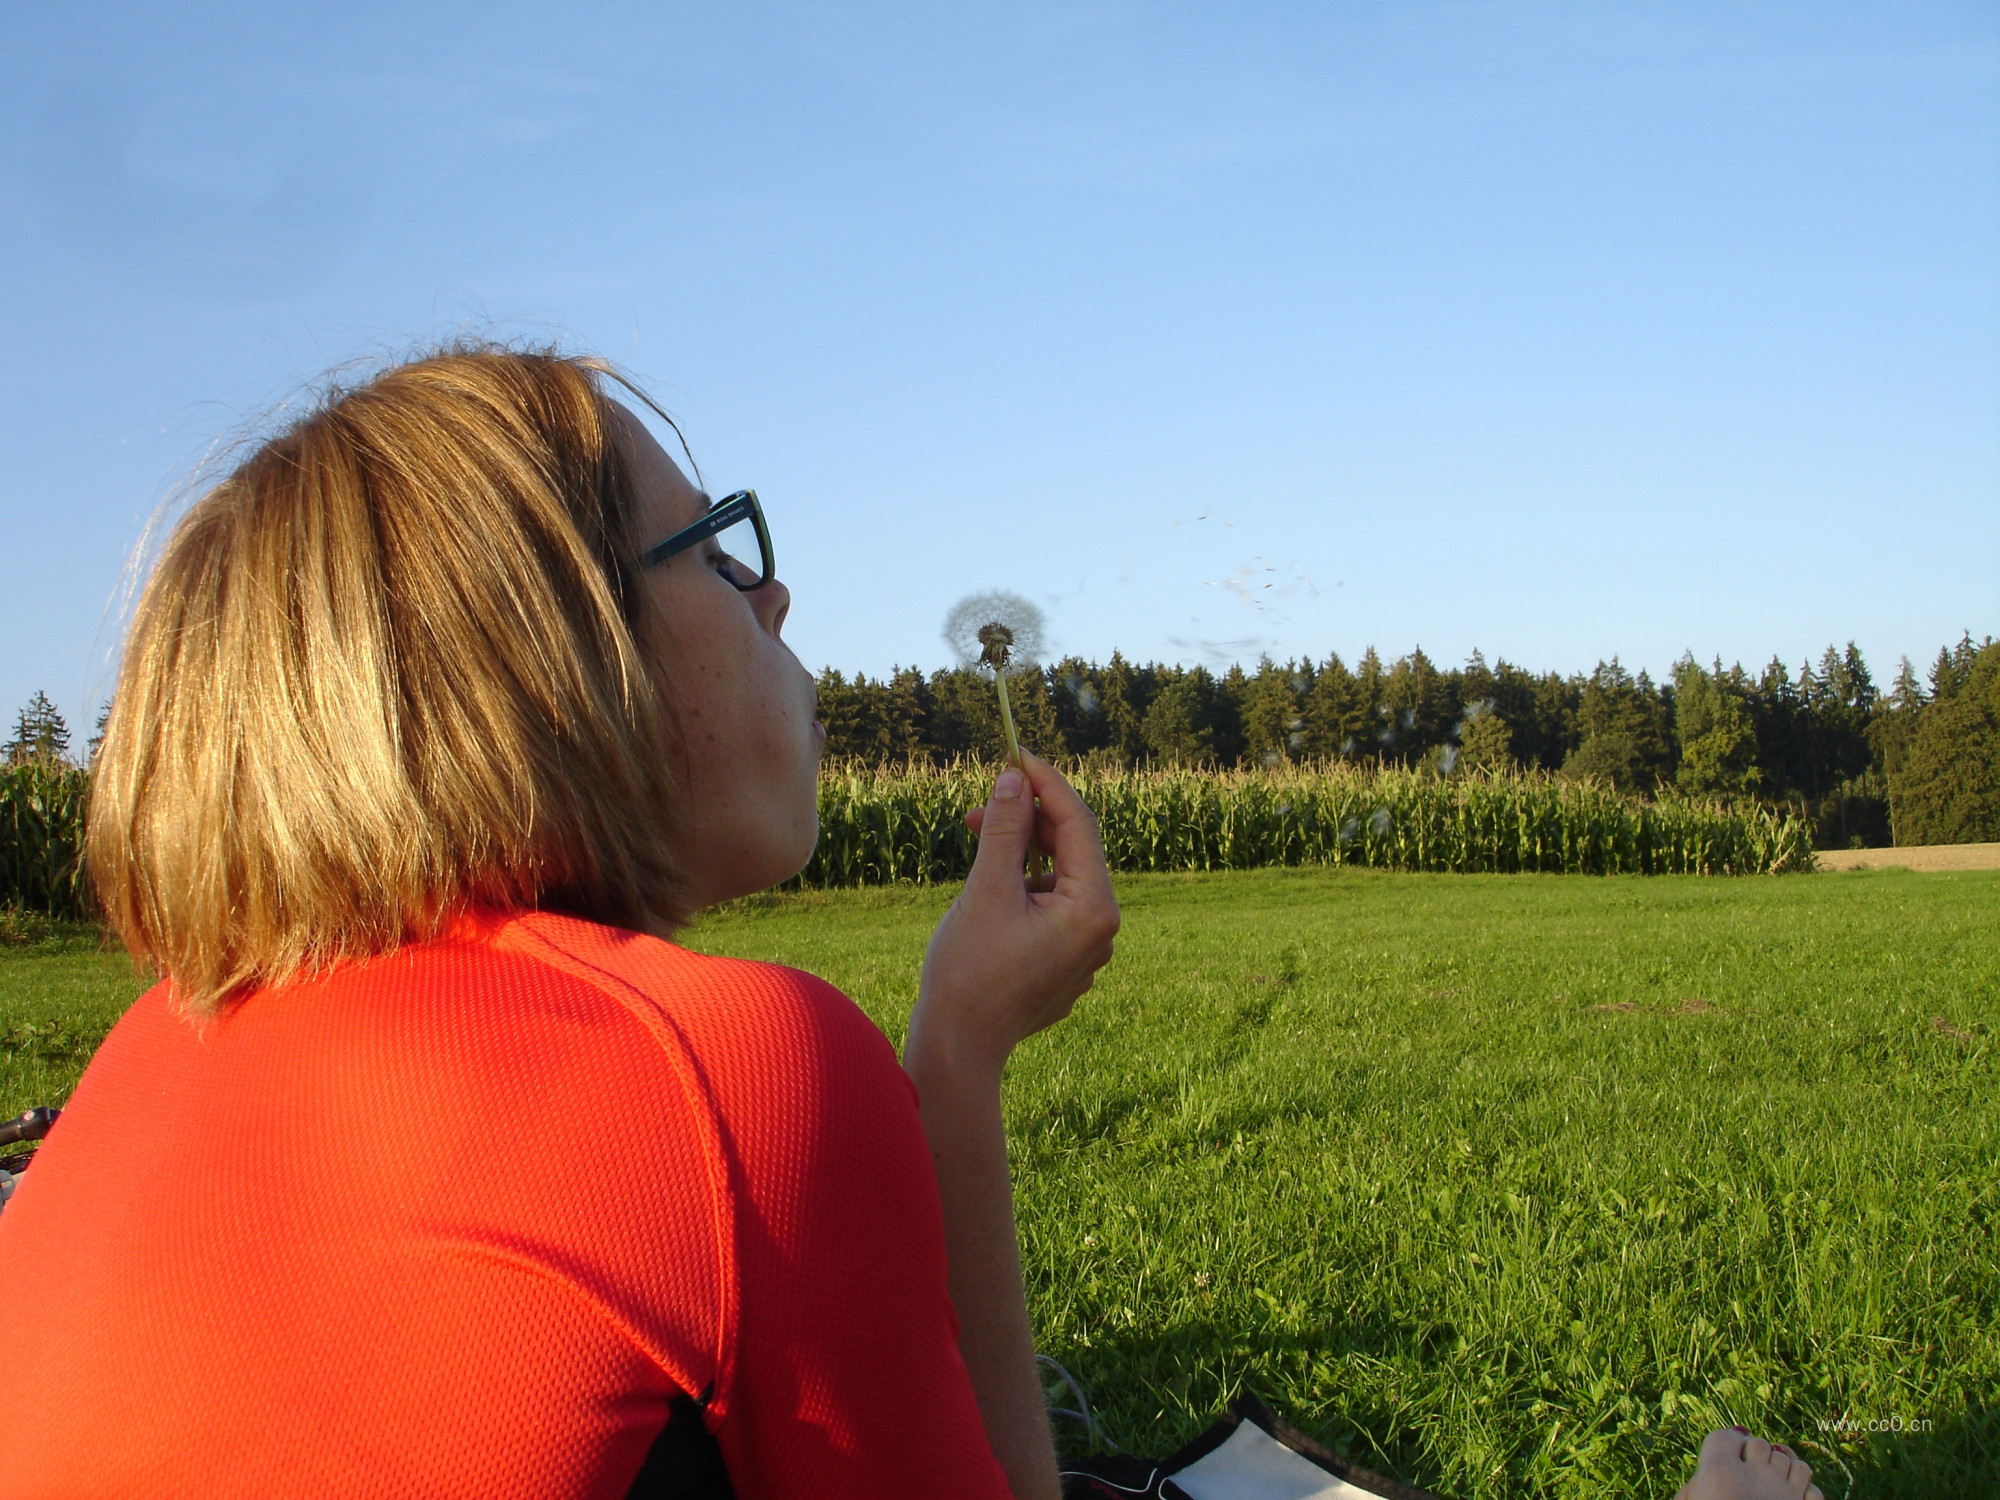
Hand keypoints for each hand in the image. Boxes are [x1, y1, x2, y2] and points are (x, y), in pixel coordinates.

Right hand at [907, 752, 1119, 1082]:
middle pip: (1072, 850)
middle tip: (980, 807)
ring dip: (1020, 853)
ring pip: (1058, 878)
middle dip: (1028, 821)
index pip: (1079, 825)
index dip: (1047, 784)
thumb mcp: (986, 889)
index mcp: (1093, 909)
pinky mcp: (1065, 963)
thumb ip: (1006, 830)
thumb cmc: (968, 973)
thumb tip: (1015, 779)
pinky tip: (986, 886)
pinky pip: (1050, 907)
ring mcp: (1085, 950)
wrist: (958, 1048)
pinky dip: (1022, 886)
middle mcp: (1102, 930)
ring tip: (975, 845)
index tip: (1016, 755)